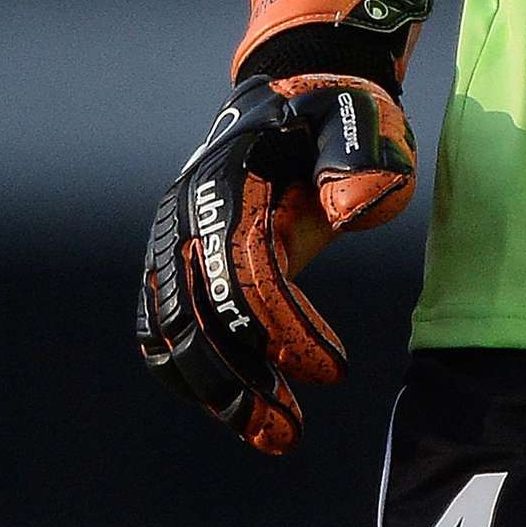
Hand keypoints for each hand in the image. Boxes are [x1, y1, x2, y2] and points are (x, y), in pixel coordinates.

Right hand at [136, 0, 431, 453]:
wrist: (290, 91)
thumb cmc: (334, 107)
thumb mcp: (361, 114)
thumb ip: (359, 158)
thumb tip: (354, 211)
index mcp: (228, 182)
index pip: (249, 273)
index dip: (287, 328)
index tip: (333, 373)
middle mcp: (186, 215)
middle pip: (197, 314)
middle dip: (240, 381)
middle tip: (291, 433)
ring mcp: (172, 238)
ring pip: (171, 332)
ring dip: (214, 390)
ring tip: (272, 435)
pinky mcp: (175, 259)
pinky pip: (164, 326)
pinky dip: (189, 372)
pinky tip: (235, 407)